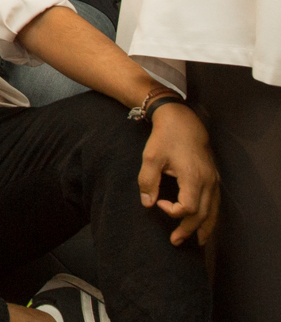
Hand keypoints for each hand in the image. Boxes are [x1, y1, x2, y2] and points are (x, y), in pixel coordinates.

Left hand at [139, 102, 219, 245]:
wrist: (182, 120)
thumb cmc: (165, 137)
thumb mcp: (150, 157)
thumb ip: (148, 182)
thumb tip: (147, 203)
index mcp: (193, 177)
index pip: (188, 207)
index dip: (171, 211)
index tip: (158, 203)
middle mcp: (208, 181)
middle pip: (203, 214)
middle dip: (189, 230)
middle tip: (175, 241)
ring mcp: (214, 180)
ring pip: (214, 211)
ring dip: (204, 228)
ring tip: (195, 242)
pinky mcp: (214, 178)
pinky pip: (216, 203)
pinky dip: (211, 217)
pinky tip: (205, 225)